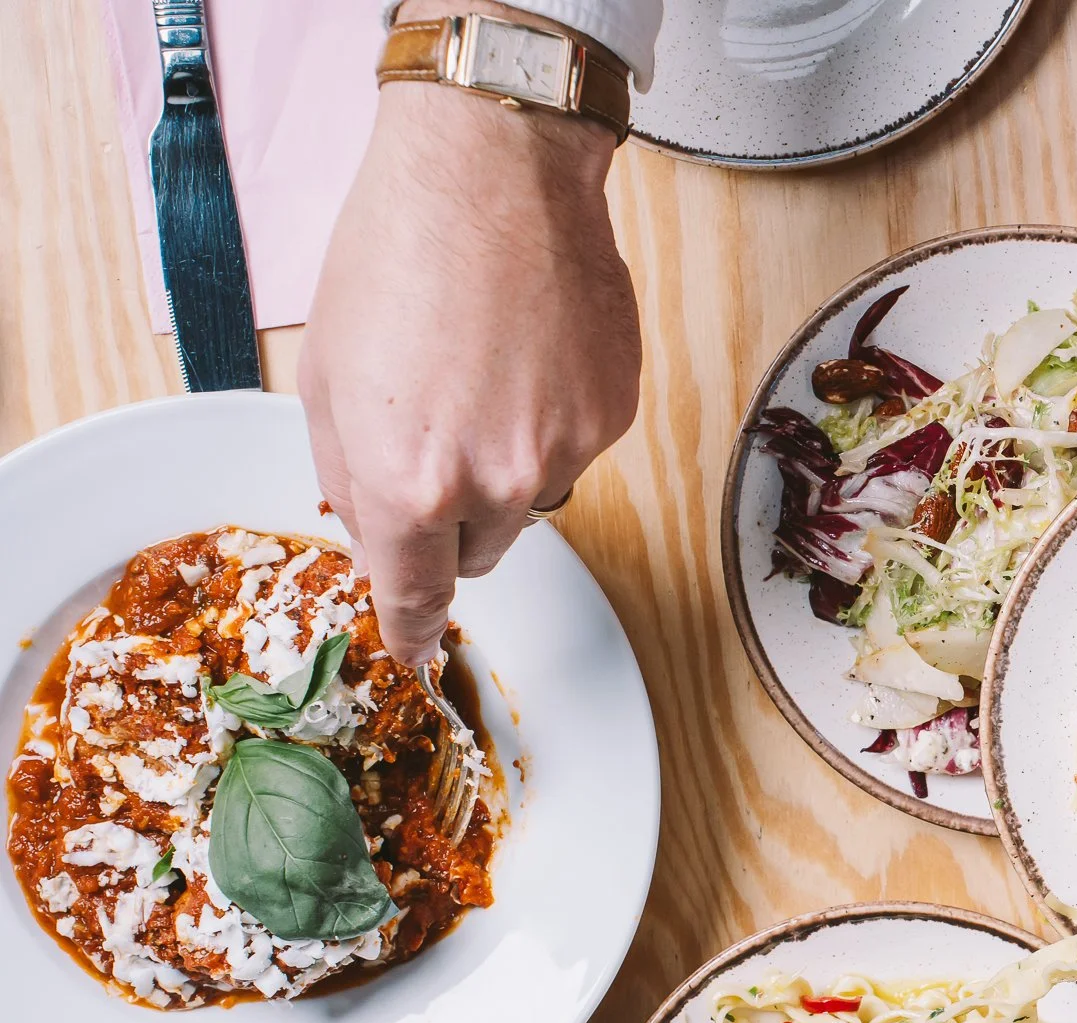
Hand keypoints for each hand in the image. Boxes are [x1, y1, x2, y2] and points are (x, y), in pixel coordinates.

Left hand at [299, 11, 639, 665]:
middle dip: (454, 517)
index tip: (415, 657)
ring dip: (504, 465)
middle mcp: (497, 484)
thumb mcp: (327, 375)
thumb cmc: (395, 256)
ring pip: (531, 500)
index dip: (412, 633)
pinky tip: (525, 350)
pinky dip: (550, 417)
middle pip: (481, 553)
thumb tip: (375, 533)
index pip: (416, 596)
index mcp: (411, 483)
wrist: (492, 175)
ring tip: (483, 375)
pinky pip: (576, 447)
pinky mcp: (614, 413)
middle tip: (434, 436)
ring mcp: (566, 450)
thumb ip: (350, 474)